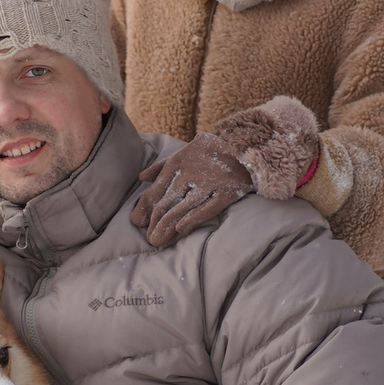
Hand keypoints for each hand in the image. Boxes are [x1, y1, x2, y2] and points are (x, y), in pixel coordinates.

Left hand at [128, 135, 250, 245]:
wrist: (246, 143)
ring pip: (182, 208)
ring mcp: (209, 182)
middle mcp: (190, 173)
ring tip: (158, 241)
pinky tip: (181, 230)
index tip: (137, 222)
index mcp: (177, 163)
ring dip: (167, 226)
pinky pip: (207, 208)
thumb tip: (141, 178)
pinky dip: (192, 219)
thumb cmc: (210, 151)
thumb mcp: (184, 152)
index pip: (155, 190)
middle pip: (166, 202)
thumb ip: (162, 166)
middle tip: (149, 239)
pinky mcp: (227, 191)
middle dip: (155, 222)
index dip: (144, 208)